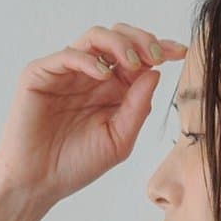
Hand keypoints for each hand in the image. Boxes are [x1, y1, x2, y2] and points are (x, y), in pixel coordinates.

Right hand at [0, 22, 187, 211]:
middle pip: (119, 38)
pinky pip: (68, 54)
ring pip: (95, 37)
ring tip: (133, 63)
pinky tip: (103, 75)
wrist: (38, 183)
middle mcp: (90, 74)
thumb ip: (137, 108)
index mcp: (112, 89)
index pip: (138, 58)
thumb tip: (156, 73)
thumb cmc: (76, 164)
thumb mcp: (119, 140)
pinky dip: (88, 60)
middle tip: (157, 55)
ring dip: (119, 44)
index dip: (160, 50)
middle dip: (142, 40)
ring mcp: (66, 71)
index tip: (182, 52)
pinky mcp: (41, 73)